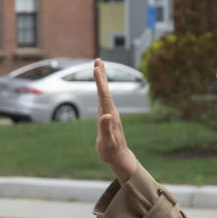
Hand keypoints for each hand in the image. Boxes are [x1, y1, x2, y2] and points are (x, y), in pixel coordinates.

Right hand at [94, 58, 138, 183]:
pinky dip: (100, 90)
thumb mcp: (107, 142)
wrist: (120, 157)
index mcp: (110, 115)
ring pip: (104, 92)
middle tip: (98, 60)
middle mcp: (111, 111)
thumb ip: (106, 129)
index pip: (104, 94)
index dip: (99, 81)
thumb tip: (106, 116)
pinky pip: (103, 99)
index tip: (96, 68)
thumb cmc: (112, 151)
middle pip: (105, 89)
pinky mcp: (107, 117)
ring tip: (98, 68)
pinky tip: (99, 87)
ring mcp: (109, 113)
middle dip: (101, 75)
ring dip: (101, 80)